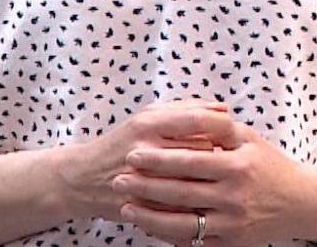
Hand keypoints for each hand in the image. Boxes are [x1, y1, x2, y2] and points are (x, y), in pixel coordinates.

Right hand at [55, 99, 231, 223]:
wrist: (84, 180)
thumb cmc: (122, 143)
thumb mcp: (147, 116)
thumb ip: (185, 109)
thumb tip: (224, 108)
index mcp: (149, 124)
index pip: (199, 120)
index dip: (223, 125)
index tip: (231, 130)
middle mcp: (147, 150)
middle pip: (203, 152)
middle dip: (219, 154)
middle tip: (225, 157)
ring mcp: (146, 182)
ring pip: (197, 182)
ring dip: (212, 181)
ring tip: (215, 177)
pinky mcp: (147, 208)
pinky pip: (185, 207)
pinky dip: (199, 204)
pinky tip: (204, 199)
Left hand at [113, 113, 316, 245]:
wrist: (300, 203)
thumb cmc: (269, 164)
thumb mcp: (248, 138)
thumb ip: (216, 126)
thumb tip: (183, 114)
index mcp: (238, 165)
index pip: (190, 161)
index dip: (159, 159)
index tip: (133, 155)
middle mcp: (235, 196)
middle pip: (181, 193)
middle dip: (145, 187)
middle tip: (118, 179)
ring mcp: (232, 223)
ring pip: (183, 223)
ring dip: (150, 217)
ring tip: (126, 207)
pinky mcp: (231, 243)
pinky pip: (193, 242)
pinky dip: (168, 235)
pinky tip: (149, 226)